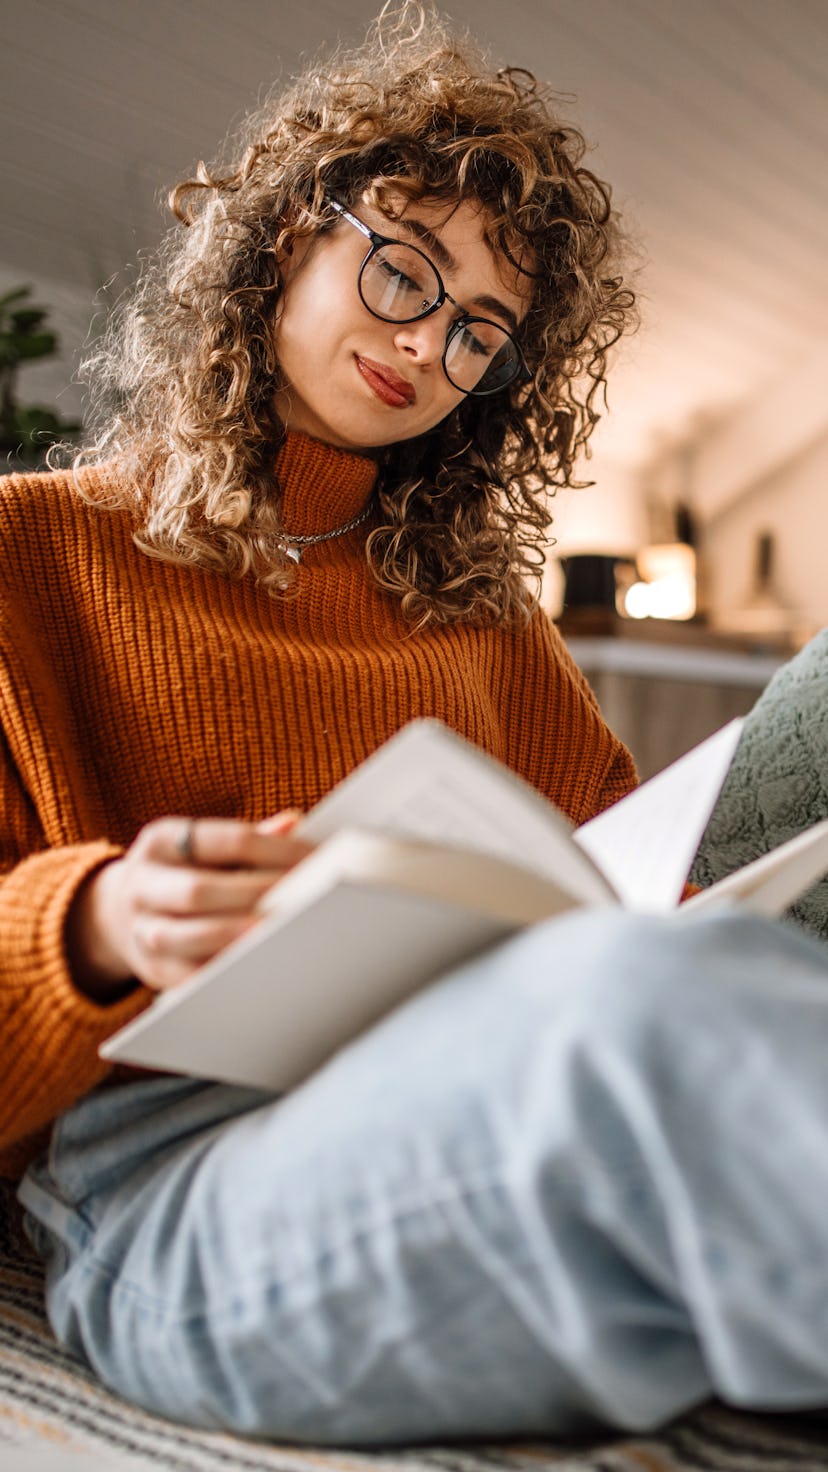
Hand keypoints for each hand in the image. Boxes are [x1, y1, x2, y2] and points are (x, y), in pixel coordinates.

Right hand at [67, 813, 311, 1000]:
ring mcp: (139, 928)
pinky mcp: (150, 968)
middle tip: (302, 902)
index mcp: (162, 840)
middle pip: (197, 890)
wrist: (120, 913)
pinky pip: (182, 977)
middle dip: (254, 897)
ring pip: (179, 935)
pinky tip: (254, 970)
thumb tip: (294, 823)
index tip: (318, 862)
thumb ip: (250, 838)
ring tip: (276, 936)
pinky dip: (218, 975)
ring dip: (231, 937)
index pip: (226, 841)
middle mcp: (142, 882)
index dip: (277, 851)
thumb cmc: (186, 873)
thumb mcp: (205, 847)